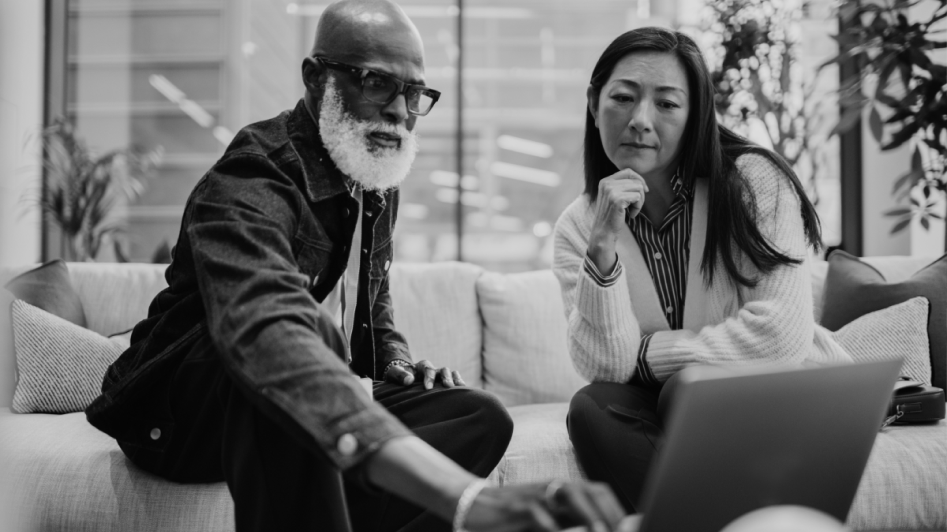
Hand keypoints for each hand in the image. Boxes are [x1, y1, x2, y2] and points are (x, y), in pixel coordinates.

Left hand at [384, 359, 465, 388]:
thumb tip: (408, 380)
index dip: (429, 378)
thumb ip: (399, 375)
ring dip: (455, 380)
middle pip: (443, 370)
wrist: (402, 379)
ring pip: (451, 374)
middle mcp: (433, 369)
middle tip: (447, 386)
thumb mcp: (394, 373)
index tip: (427, 388)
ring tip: (459, 388)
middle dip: (445, 377)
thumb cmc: (398, 376)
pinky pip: (455, 380)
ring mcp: (440, 375)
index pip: (428, 369)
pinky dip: (459, 384)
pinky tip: (464, 391)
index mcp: (421, 366)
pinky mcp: (444, 382)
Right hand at [464, 481, 625, 531]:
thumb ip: (570, 520)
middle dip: (607, 510)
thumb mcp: (546, 516)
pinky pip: (538, 513)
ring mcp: (535, 495)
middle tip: (617, 531)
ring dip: (588, 514)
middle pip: (588, 490)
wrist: (474, 504)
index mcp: (562, 489)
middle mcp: (552, 487)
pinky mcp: (517, 506)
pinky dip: (552, 525)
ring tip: (600, 531)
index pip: (598, 491)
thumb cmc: (515, 515)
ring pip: (568, 495)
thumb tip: (600, 529)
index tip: (628, 527)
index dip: (616, 509)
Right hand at [588, 169, 648, 274]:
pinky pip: (638, 197)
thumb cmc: (611, 216)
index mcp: (605, 181)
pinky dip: (638, 208)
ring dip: (640, 202)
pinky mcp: (617, 199)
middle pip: (636, 181)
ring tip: (632, 211)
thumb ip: (622, 186)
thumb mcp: (613, 197)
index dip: (639, 179)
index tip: (644, 190)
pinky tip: (631, 215)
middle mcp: (606, 183)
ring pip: (639, 188)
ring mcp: (611, 191)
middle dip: (640, 194)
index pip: (628, 171)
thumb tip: (641, 182)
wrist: (603, 233)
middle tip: (634, 207)